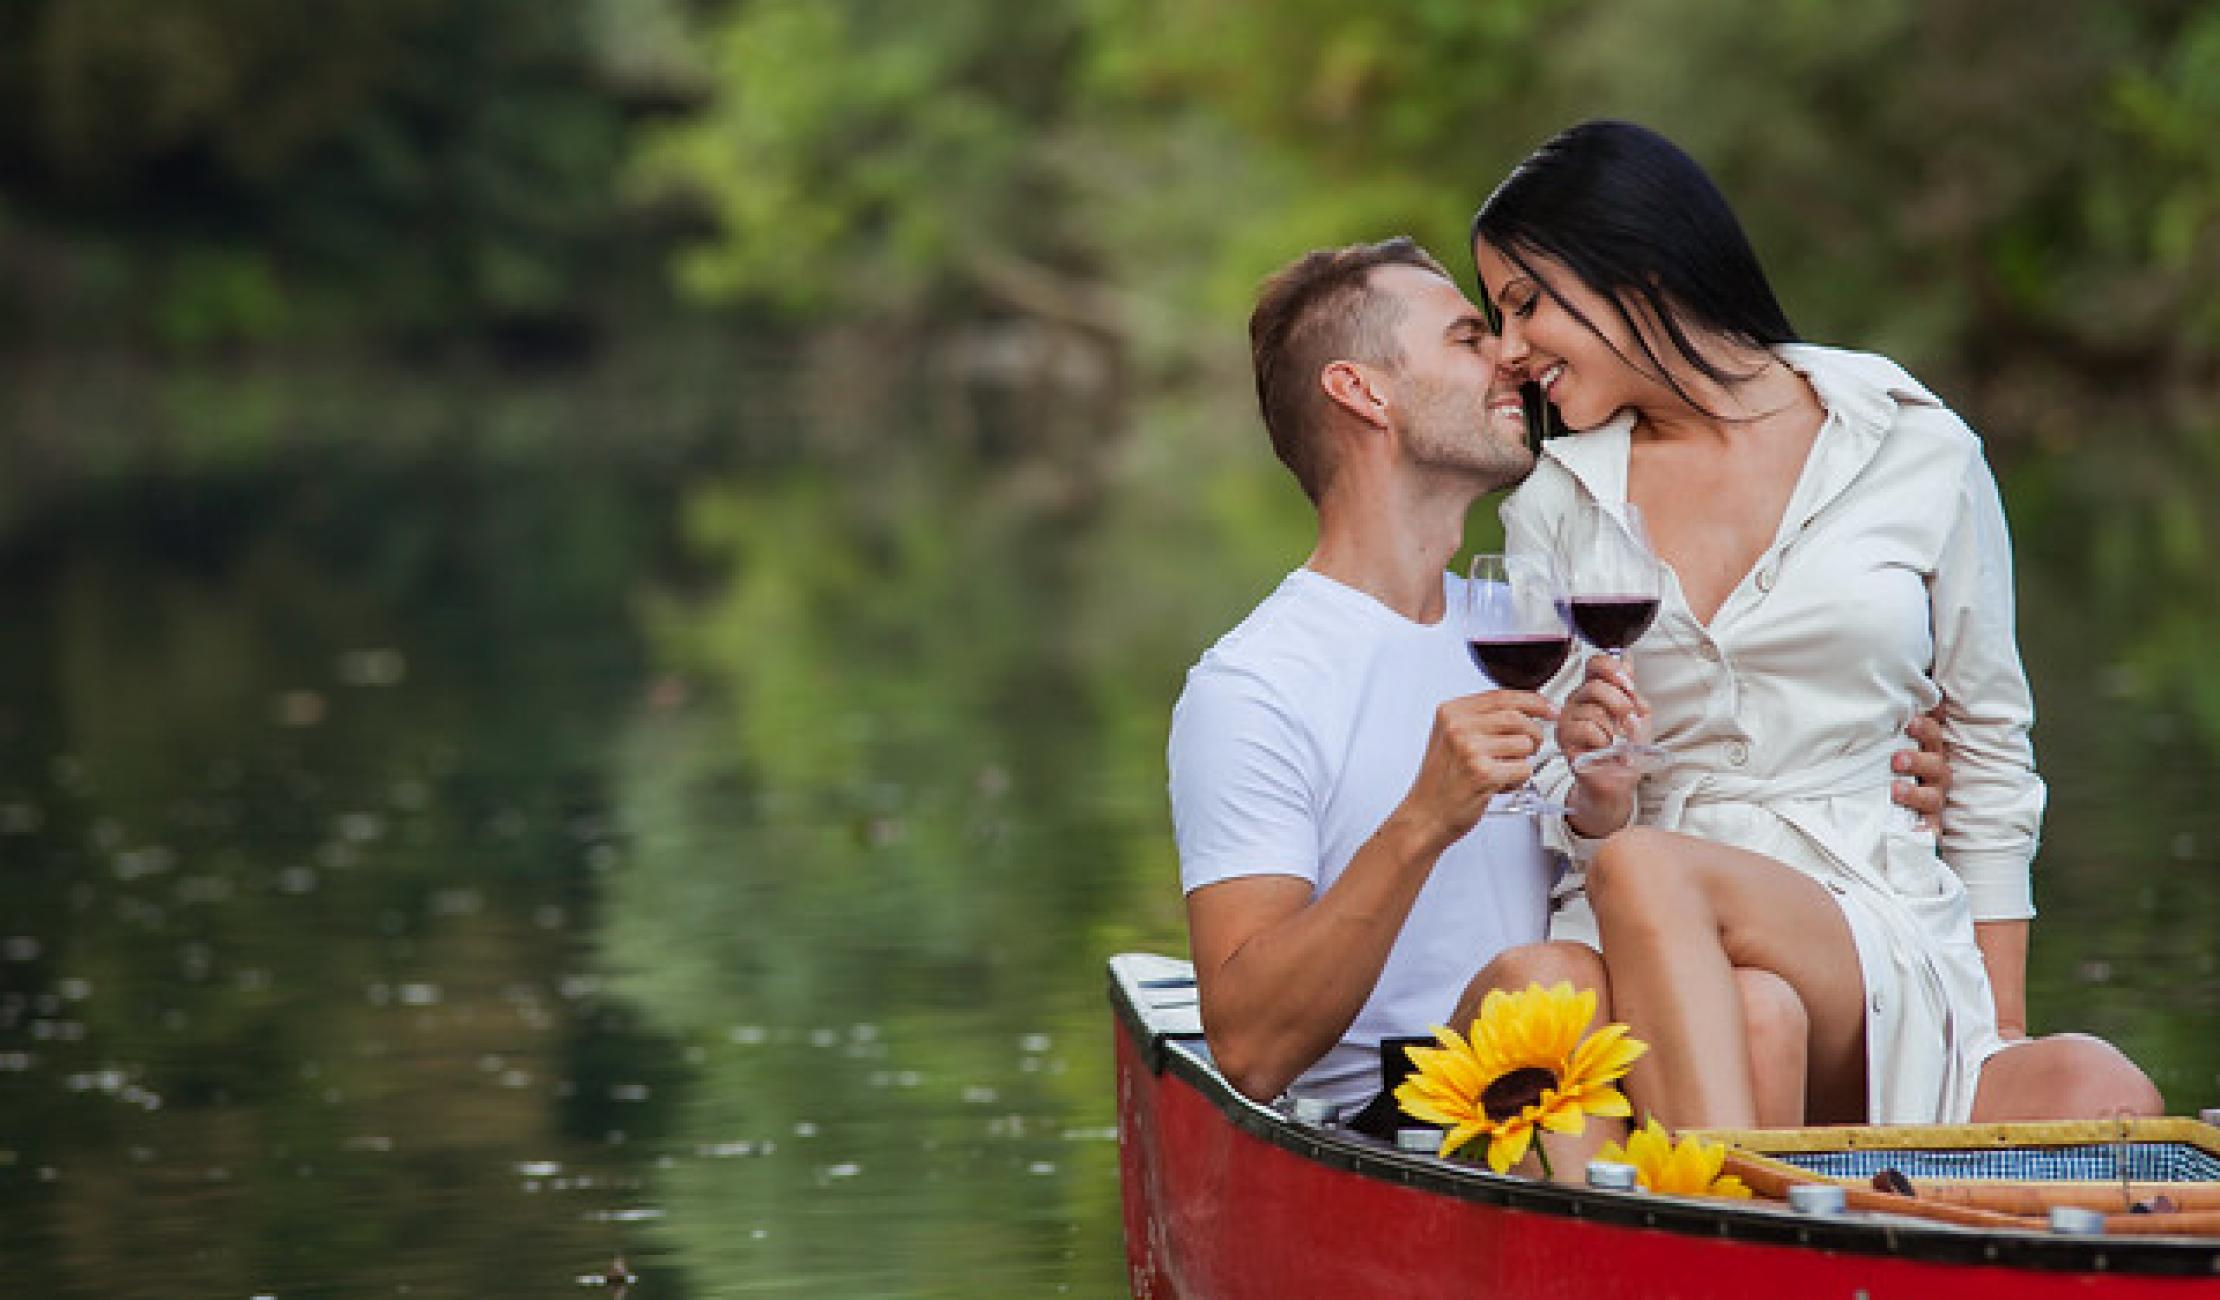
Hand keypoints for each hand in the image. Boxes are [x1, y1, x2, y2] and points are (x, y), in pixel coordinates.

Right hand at [1399, 691, 1556, 845]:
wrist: (1425, 815)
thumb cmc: (1440, 781)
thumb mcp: (1451, 737)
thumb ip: (1481, 719)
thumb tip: (1526, 708)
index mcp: (1451, 712)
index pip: (1502, 696)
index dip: (1533, 701)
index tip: (1549, 709)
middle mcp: (1458, 727)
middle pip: (1517, 717)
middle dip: (1534, 733)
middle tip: (1533, 746)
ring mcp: (1470, 749)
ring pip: (1524, 744)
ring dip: (1523, 760)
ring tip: (1503, 771)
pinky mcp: (1483, 773)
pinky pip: (1523, 769)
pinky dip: (1518, 780)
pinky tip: (1500, 785)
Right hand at [1558, 654, 1648, 802]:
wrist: (1618, 780)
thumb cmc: (1626, 749)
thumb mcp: (1638, 714)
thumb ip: (1631, 690)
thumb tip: (1627, 660)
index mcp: (1594, 690)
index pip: (1595, 664)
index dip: (1612, 668)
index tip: (1629, 684)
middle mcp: (1578, 701)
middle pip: (1594, 685)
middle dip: (1619, 703)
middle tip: (1628, 718)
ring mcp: (1568, 719)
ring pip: (1592, 710)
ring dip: (1613, 728)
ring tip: (1615, 741)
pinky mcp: (1564, 738)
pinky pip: (1586, 729)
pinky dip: (1603, 740)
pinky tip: (1604, 748)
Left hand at [1892, 707, 1950, 831]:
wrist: (1900, 810)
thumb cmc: (1897, 769)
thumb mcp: (1893, 745)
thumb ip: (1890, 727)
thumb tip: (1893, 697)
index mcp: (1929, 753)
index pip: (1933, 736)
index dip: (1926, 728)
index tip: (1911, 722)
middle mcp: (1935, 777)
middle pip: (1935, 766)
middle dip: (1918, 761)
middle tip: (1896, 759)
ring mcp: (1934, 802)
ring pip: (1932, 798)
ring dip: (1914, 794)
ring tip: (1895, 791)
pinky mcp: (1928, 826)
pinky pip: (1930, 832)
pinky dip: (1924, 832)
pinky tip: (1915, 833)